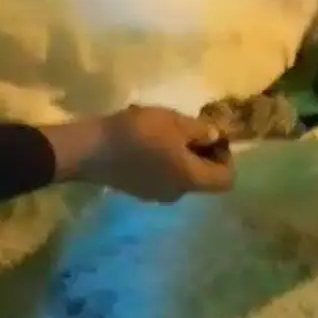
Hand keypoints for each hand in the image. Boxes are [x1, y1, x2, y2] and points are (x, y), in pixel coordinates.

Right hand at [83, 104, 234, 202]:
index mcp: (190, 180)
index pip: (226, 180)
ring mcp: (156, 195)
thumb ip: (201, 131)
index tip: (212, 136)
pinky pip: (163, 177)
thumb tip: (216, 137)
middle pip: (204, 178)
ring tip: (168, 132)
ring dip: (183, 155)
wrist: (90, 149)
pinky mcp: (139, 190)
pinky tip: (149, 142)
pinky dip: (166, 161)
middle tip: (191, 128)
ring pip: (182, 176)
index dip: (226, 157)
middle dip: (203, 153)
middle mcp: (177, 194)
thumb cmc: (138, 133)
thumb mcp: (175, 123)